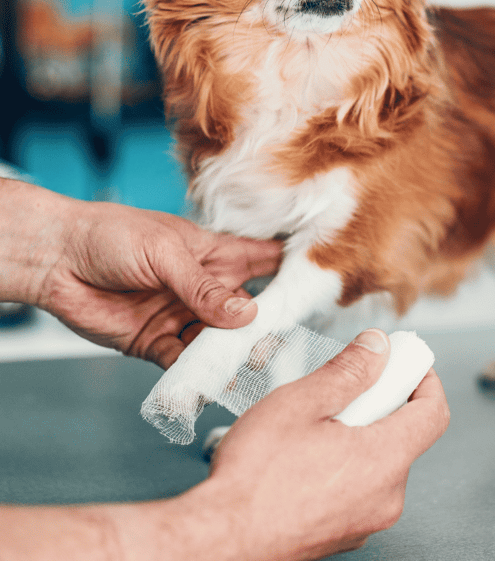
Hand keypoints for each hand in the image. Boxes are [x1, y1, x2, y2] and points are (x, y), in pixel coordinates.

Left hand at [0, 179, 281, 367]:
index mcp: (215, 255)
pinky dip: (193, 376)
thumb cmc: (112, 236)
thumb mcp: (165, 253)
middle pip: (246, 312)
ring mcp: (182, 316)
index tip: (314, 290)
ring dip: (228, 357)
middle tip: (268, 348)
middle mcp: (204, 288)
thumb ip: (204, 287)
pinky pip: (182, 363)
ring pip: (217, 342)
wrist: (56, 259)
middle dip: (260, 331)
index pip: (264, 261)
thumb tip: (246, 314)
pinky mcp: (156, 343)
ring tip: (237, 371)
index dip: (290, 272)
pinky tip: (201, 384)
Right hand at [0, 330, 449, 560]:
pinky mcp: (331, 527)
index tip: (399, 352)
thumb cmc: (252, 477)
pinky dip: (334, 449)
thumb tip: (378, 343)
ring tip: (312, 398)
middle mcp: (381, 492)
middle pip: (403, 427)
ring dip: (353, 420)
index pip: (432, 406)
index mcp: (383, 456)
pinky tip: (295, 438)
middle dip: (380, 392)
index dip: (420, 371)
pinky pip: (348, 477)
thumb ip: (348, 371)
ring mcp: (358, 516)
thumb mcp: (301, 403)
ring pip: (374, 451)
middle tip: (348, 366)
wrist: (211, 546)